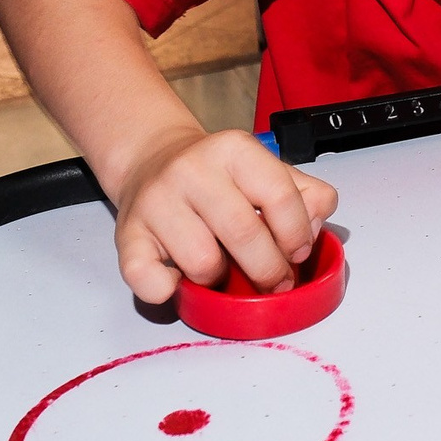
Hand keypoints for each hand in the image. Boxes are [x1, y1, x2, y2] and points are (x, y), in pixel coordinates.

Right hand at [111, 125, 338, 304]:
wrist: (152, 160)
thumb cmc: (218, 177)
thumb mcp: (266, 169)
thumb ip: (304, 194)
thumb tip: (313, 228)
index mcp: (234, 149)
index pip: (280, 195)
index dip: (297, 235)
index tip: (298, 254)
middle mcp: (191, 169)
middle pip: (244, 233)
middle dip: (269, 270)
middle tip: (275, 282)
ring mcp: (156, 201)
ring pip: (202, 263)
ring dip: (219, 279)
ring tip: (222, 269)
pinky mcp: (127, 234)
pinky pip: (146, 278)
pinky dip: (165, 291)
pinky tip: (178, 283)